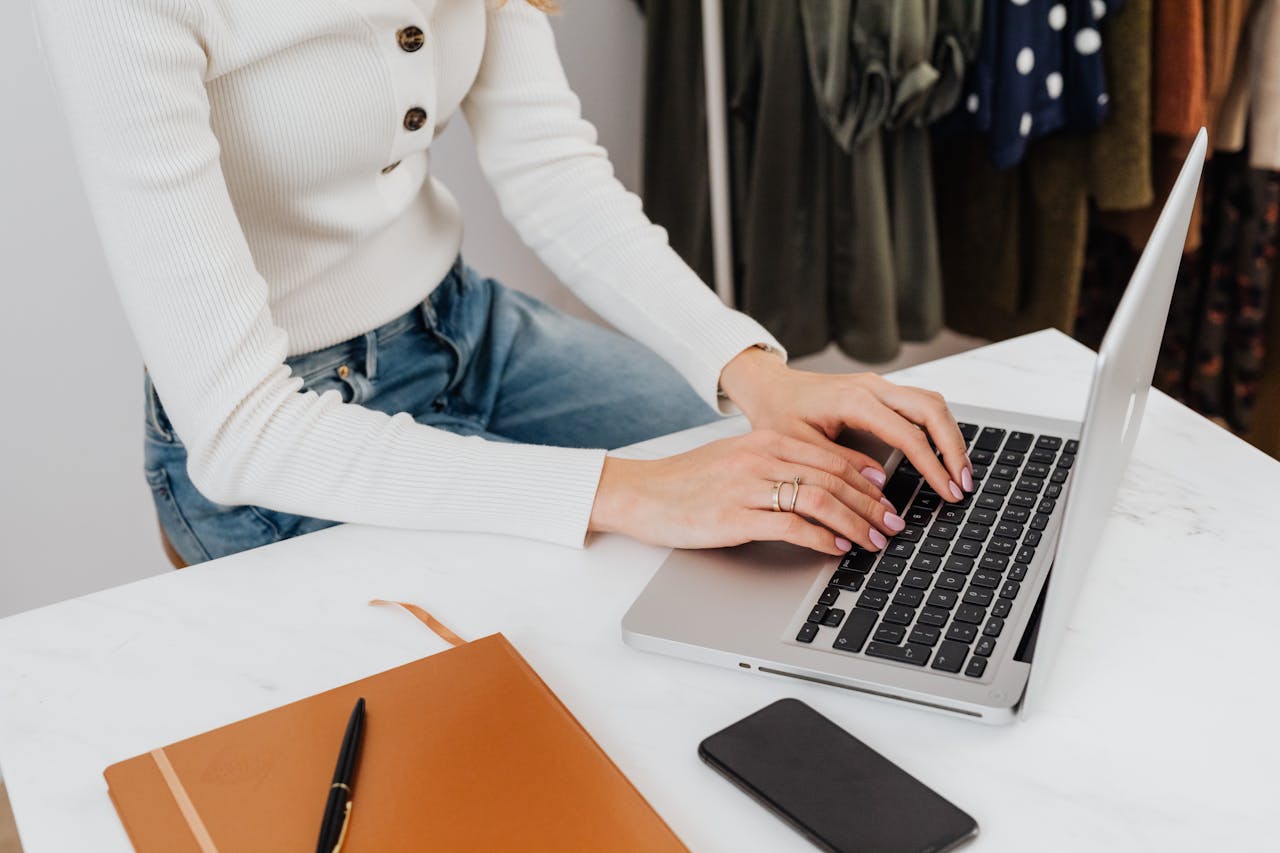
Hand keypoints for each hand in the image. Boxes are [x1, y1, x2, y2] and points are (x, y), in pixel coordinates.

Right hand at [588, 430, 905, 555]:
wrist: (639, 493)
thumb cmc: (686, 482)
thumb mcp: (735, 460)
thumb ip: (775, 466)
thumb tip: (819, 486)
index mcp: (765, 439)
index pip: (831, 456)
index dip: (867, 479)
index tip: (888, 496)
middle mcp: (761, 457)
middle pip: (834, 478)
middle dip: (872, 504)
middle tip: (894, 524)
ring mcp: (748, 485)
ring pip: (821, 500)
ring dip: (856, 523)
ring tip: (875, 541)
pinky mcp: (735, 516)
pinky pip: (792, 526)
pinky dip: (823, 538)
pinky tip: (837, 548)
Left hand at [718, 347, 972, 506]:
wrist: (770, 387)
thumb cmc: (778, 414)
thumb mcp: (800, 446)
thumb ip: (840, 465)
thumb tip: (879, 486)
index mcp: (854, 400)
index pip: (908, 434)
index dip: (932, 465)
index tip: (947, 491)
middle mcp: (873, 387)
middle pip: (932, 410)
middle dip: (954, 448)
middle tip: (962, 484)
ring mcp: (879, 386)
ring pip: (932, 403)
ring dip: (950, 436)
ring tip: (959, 472)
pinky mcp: (881, 391)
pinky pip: (920, 404)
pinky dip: (938, 427)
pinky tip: (942, 453)